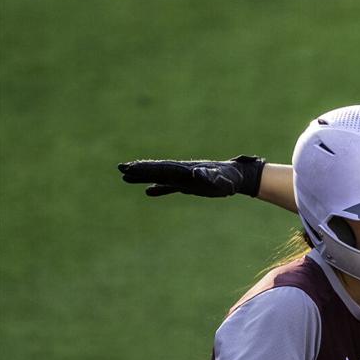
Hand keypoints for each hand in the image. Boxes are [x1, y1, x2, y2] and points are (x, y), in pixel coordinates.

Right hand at [118, 155, 264, 197]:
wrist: (238, 177)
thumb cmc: (230, 179)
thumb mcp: (220, 179)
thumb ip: (208, 176)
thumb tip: (196, 173)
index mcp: (186, 169)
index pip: (161, 168)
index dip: (145, 168)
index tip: (129, 167)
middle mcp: (182, 171)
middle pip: (157, 170)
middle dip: (139, 170)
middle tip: (120, 169)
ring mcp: (184, 178)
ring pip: (160, 177)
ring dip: (144, 177)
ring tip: (126, 177)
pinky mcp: (189, 185)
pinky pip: (171, 186)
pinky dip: (159, 189)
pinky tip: (148, 192)